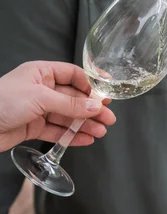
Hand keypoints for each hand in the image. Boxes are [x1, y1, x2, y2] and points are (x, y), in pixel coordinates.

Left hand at [0, 61, 115, 151]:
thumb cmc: (4, 100)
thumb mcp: (40, 98)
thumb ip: (70, 103)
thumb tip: (96, 106)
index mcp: (42, 72)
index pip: (73, 75)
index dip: (91, 85)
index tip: (107, 95)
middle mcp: (41, 89)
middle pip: (73, 98)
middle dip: (91, 109)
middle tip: (109, 119)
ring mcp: (37, 109)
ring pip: (66, 116)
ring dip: (84, 124)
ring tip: (101, 132)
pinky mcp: (32, 127)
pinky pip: (56, 130)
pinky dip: (71, 136)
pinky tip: (86, 140)